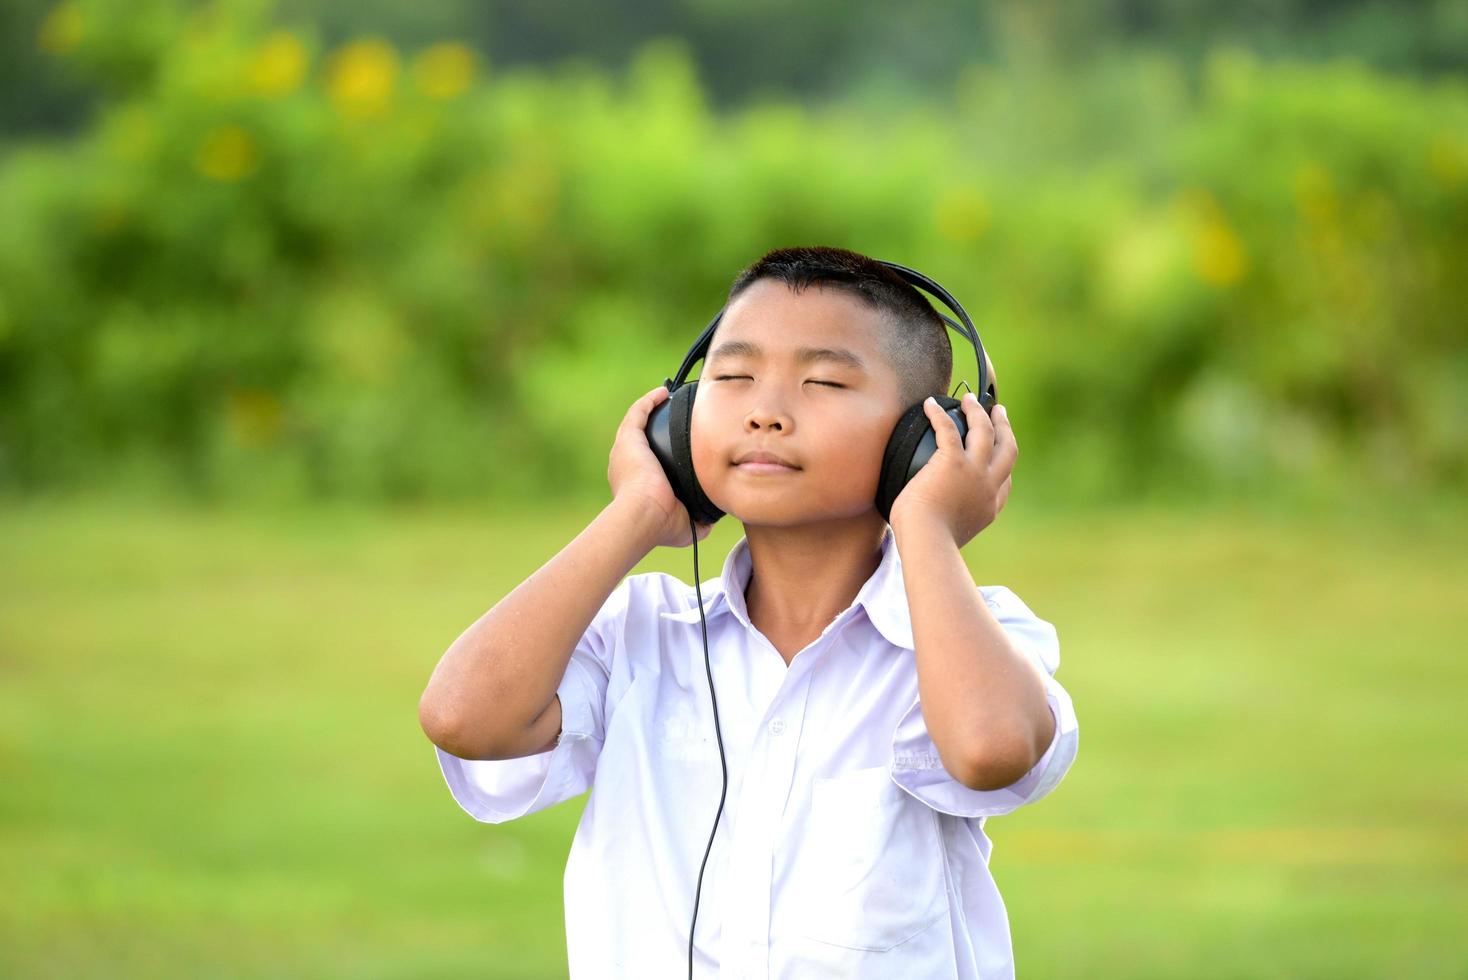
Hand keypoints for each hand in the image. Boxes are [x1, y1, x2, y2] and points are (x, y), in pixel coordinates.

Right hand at [607, 385, 714, 548]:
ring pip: (636, 423)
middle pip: (641, 440)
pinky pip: (638, 412)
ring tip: (667, 399)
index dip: (660, 454)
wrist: (643, 516)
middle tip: (675, 418)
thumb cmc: (661, 525)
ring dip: (651, 409)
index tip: (679, 447)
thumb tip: (713, 520)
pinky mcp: (628, 439)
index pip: (648, 464)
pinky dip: (649, 401)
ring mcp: (625, 450)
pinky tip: (664, 392)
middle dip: (654, 428)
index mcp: (635, 485)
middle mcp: (625, 466)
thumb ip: (700, 522)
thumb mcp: (686, 528)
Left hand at [888, 393, 1015, 547]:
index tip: (1000, 453)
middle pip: (1007, 449)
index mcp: (989, 507)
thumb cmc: (927, 545)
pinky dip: (938, 415)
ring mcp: (974, 472)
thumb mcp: (948, 536)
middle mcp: (988, 486)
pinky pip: (948, 429)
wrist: (928, 543)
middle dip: (1005, 427)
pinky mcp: (953, 462)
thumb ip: (948, 525)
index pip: (1005, 482)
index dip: (1004, 465)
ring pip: (985, 431)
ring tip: (969, 399)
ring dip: (978, 412)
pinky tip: (929, 404)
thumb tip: (929, 525)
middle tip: (999, 411)